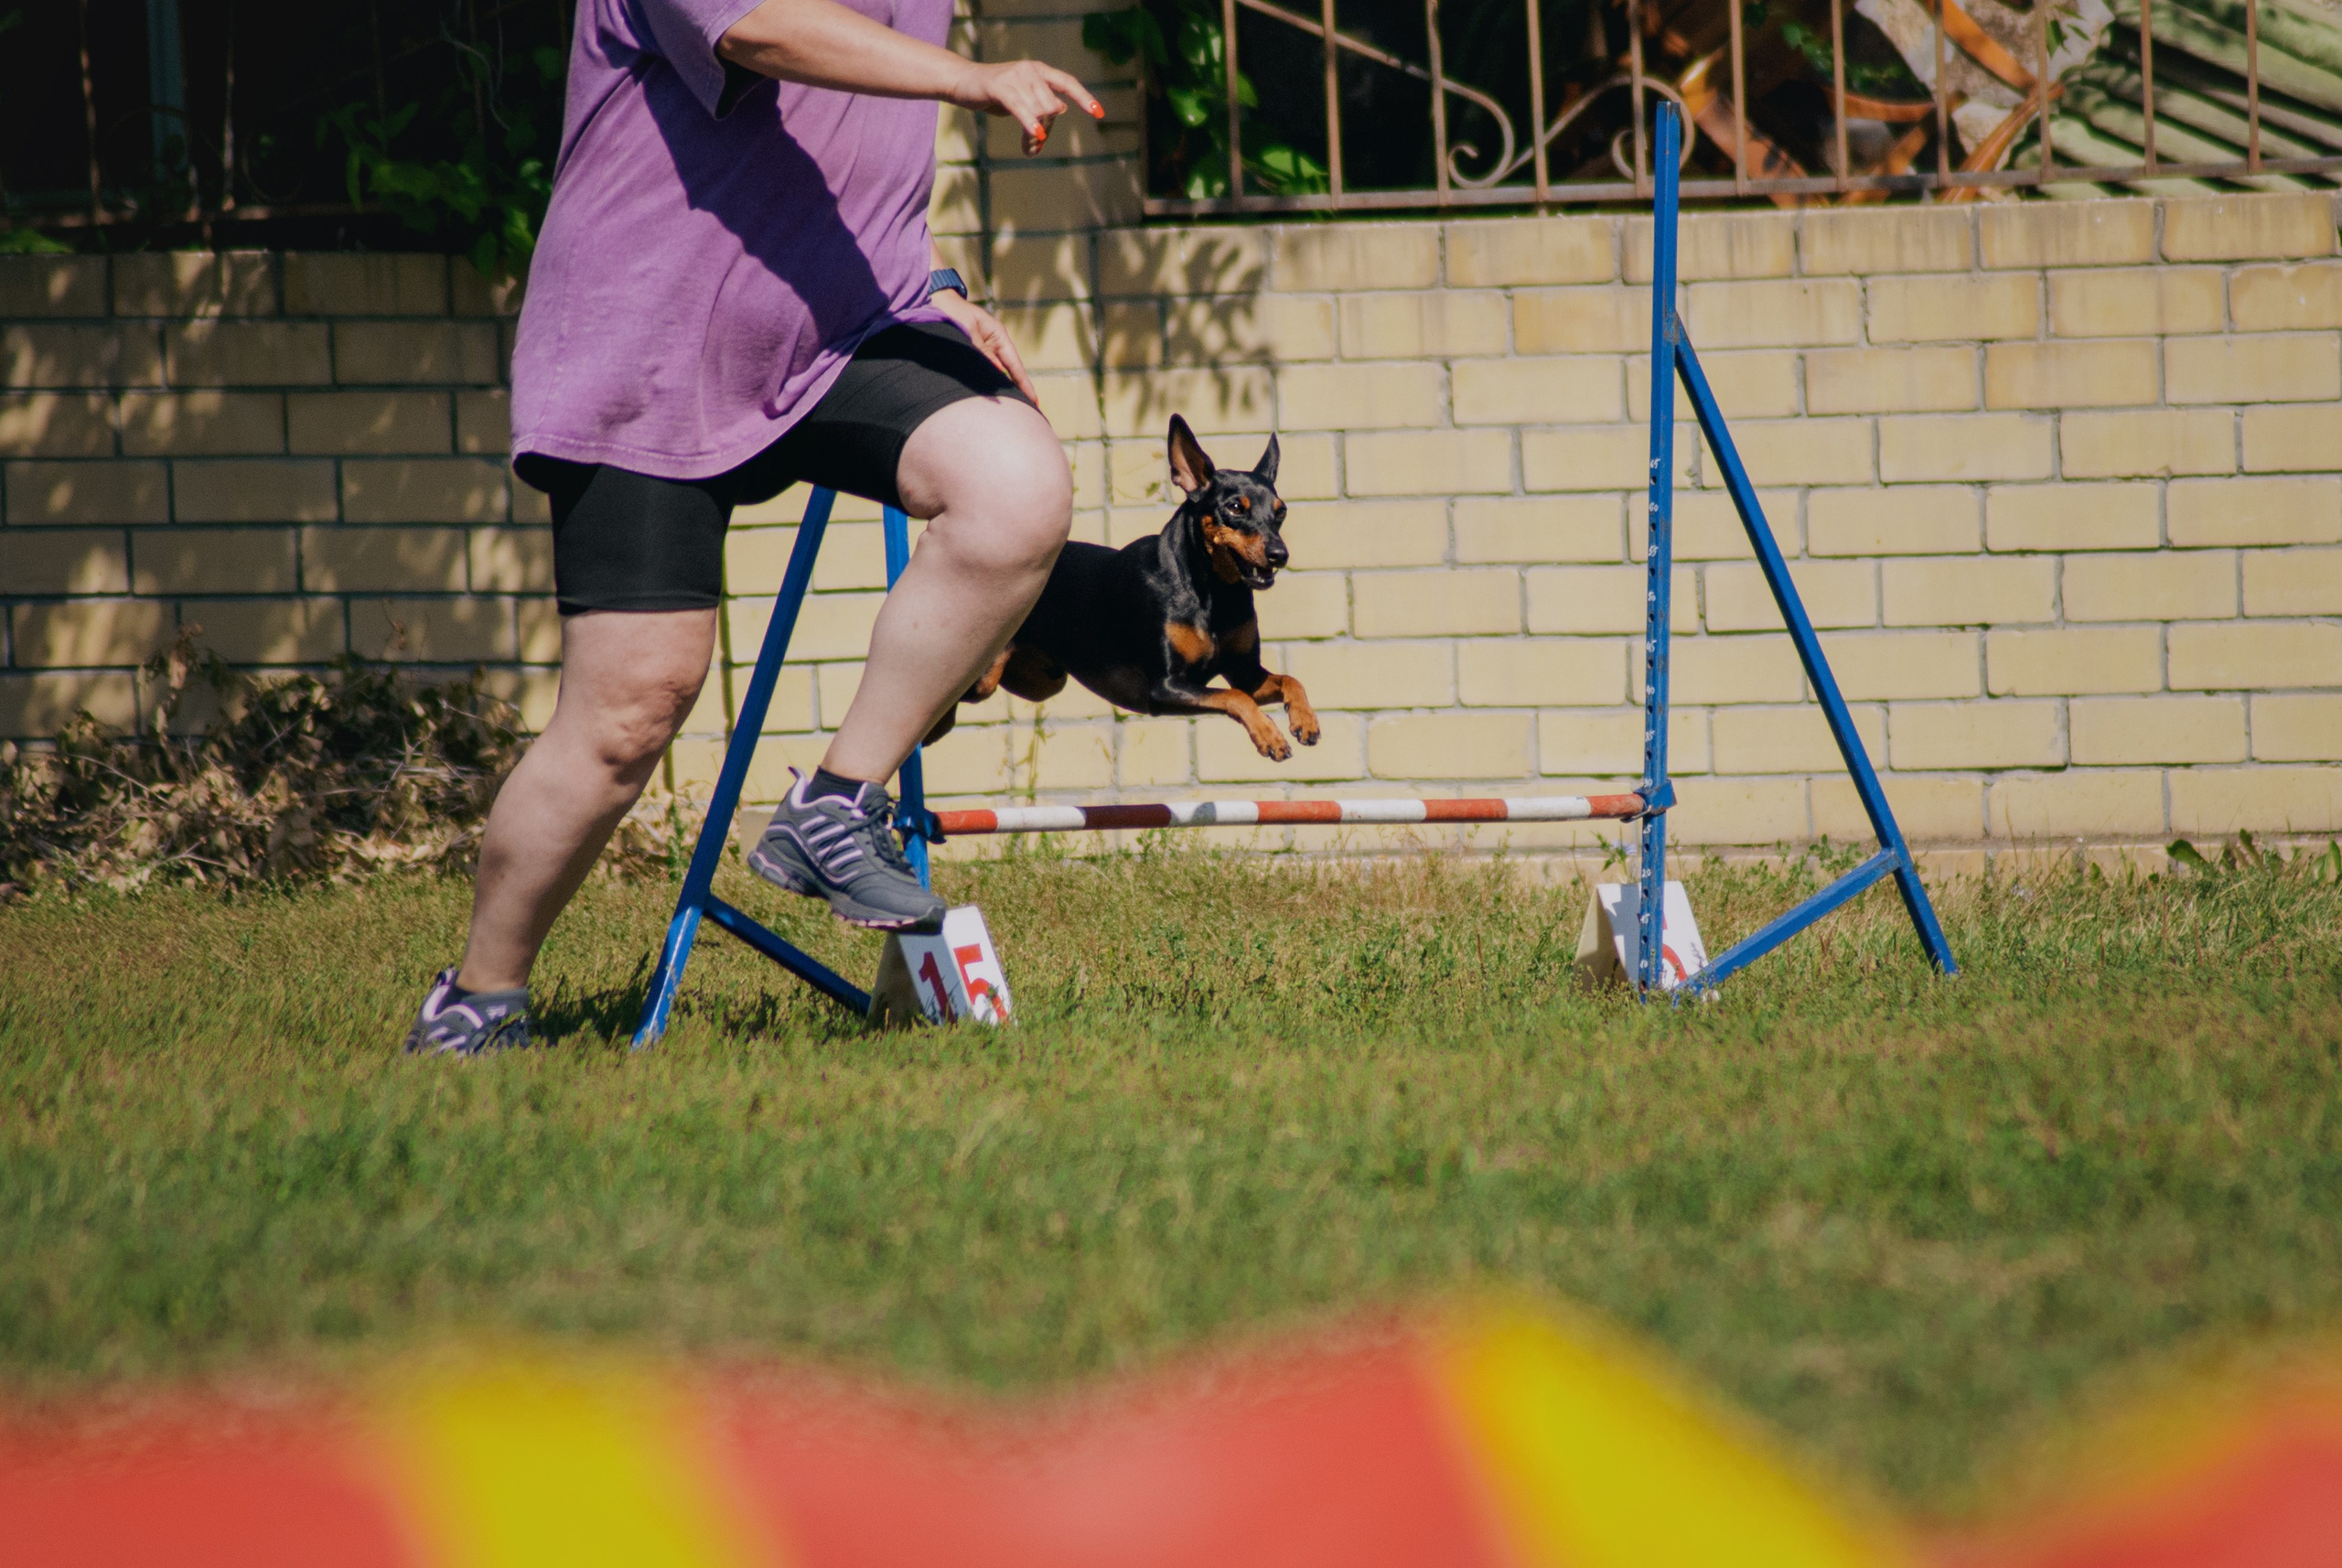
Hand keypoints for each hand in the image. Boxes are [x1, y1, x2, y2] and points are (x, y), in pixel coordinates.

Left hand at [929, 288, 1037, 402]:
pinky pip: (985, 371)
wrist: (938, 302)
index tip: (1034, 400)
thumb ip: (981, 351)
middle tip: (1030, 411)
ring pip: (997, 373)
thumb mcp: (968, 331)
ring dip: (1003, 388)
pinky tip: (993, 395)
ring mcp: (986, 350)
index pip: (1015, 364)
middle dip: (1018, 389)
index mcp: (998, 336)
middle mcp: (995, 344)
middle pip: (1010, 371)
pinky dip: (989, 382)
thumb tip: (997, 371)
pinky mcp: (975, 354)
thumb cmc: (954, 313)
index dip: (1024, 383)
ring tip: (1014, 407)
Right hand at [948, 59, 1102, 154]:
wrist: (963, 82)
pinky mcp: (1000, 86)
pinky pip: (1021, 109)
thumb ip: (1041, 103)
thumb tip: (1061, 109)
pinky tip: (1035, 138)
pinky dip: (1030, 124)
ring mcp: (1015, 76)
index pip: (1067, 82)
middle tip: (1034, 144)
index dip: (1084, 98)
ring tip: (1029, 147)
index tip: (1099, 114)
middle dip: (1046, 129)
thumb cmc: (994, 94)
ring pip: (1037, 112)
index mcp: (1040, 71)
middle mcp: (1031, 70)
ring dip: (1034, 136)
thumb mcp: (1022, 99)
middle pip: (1051, 106)